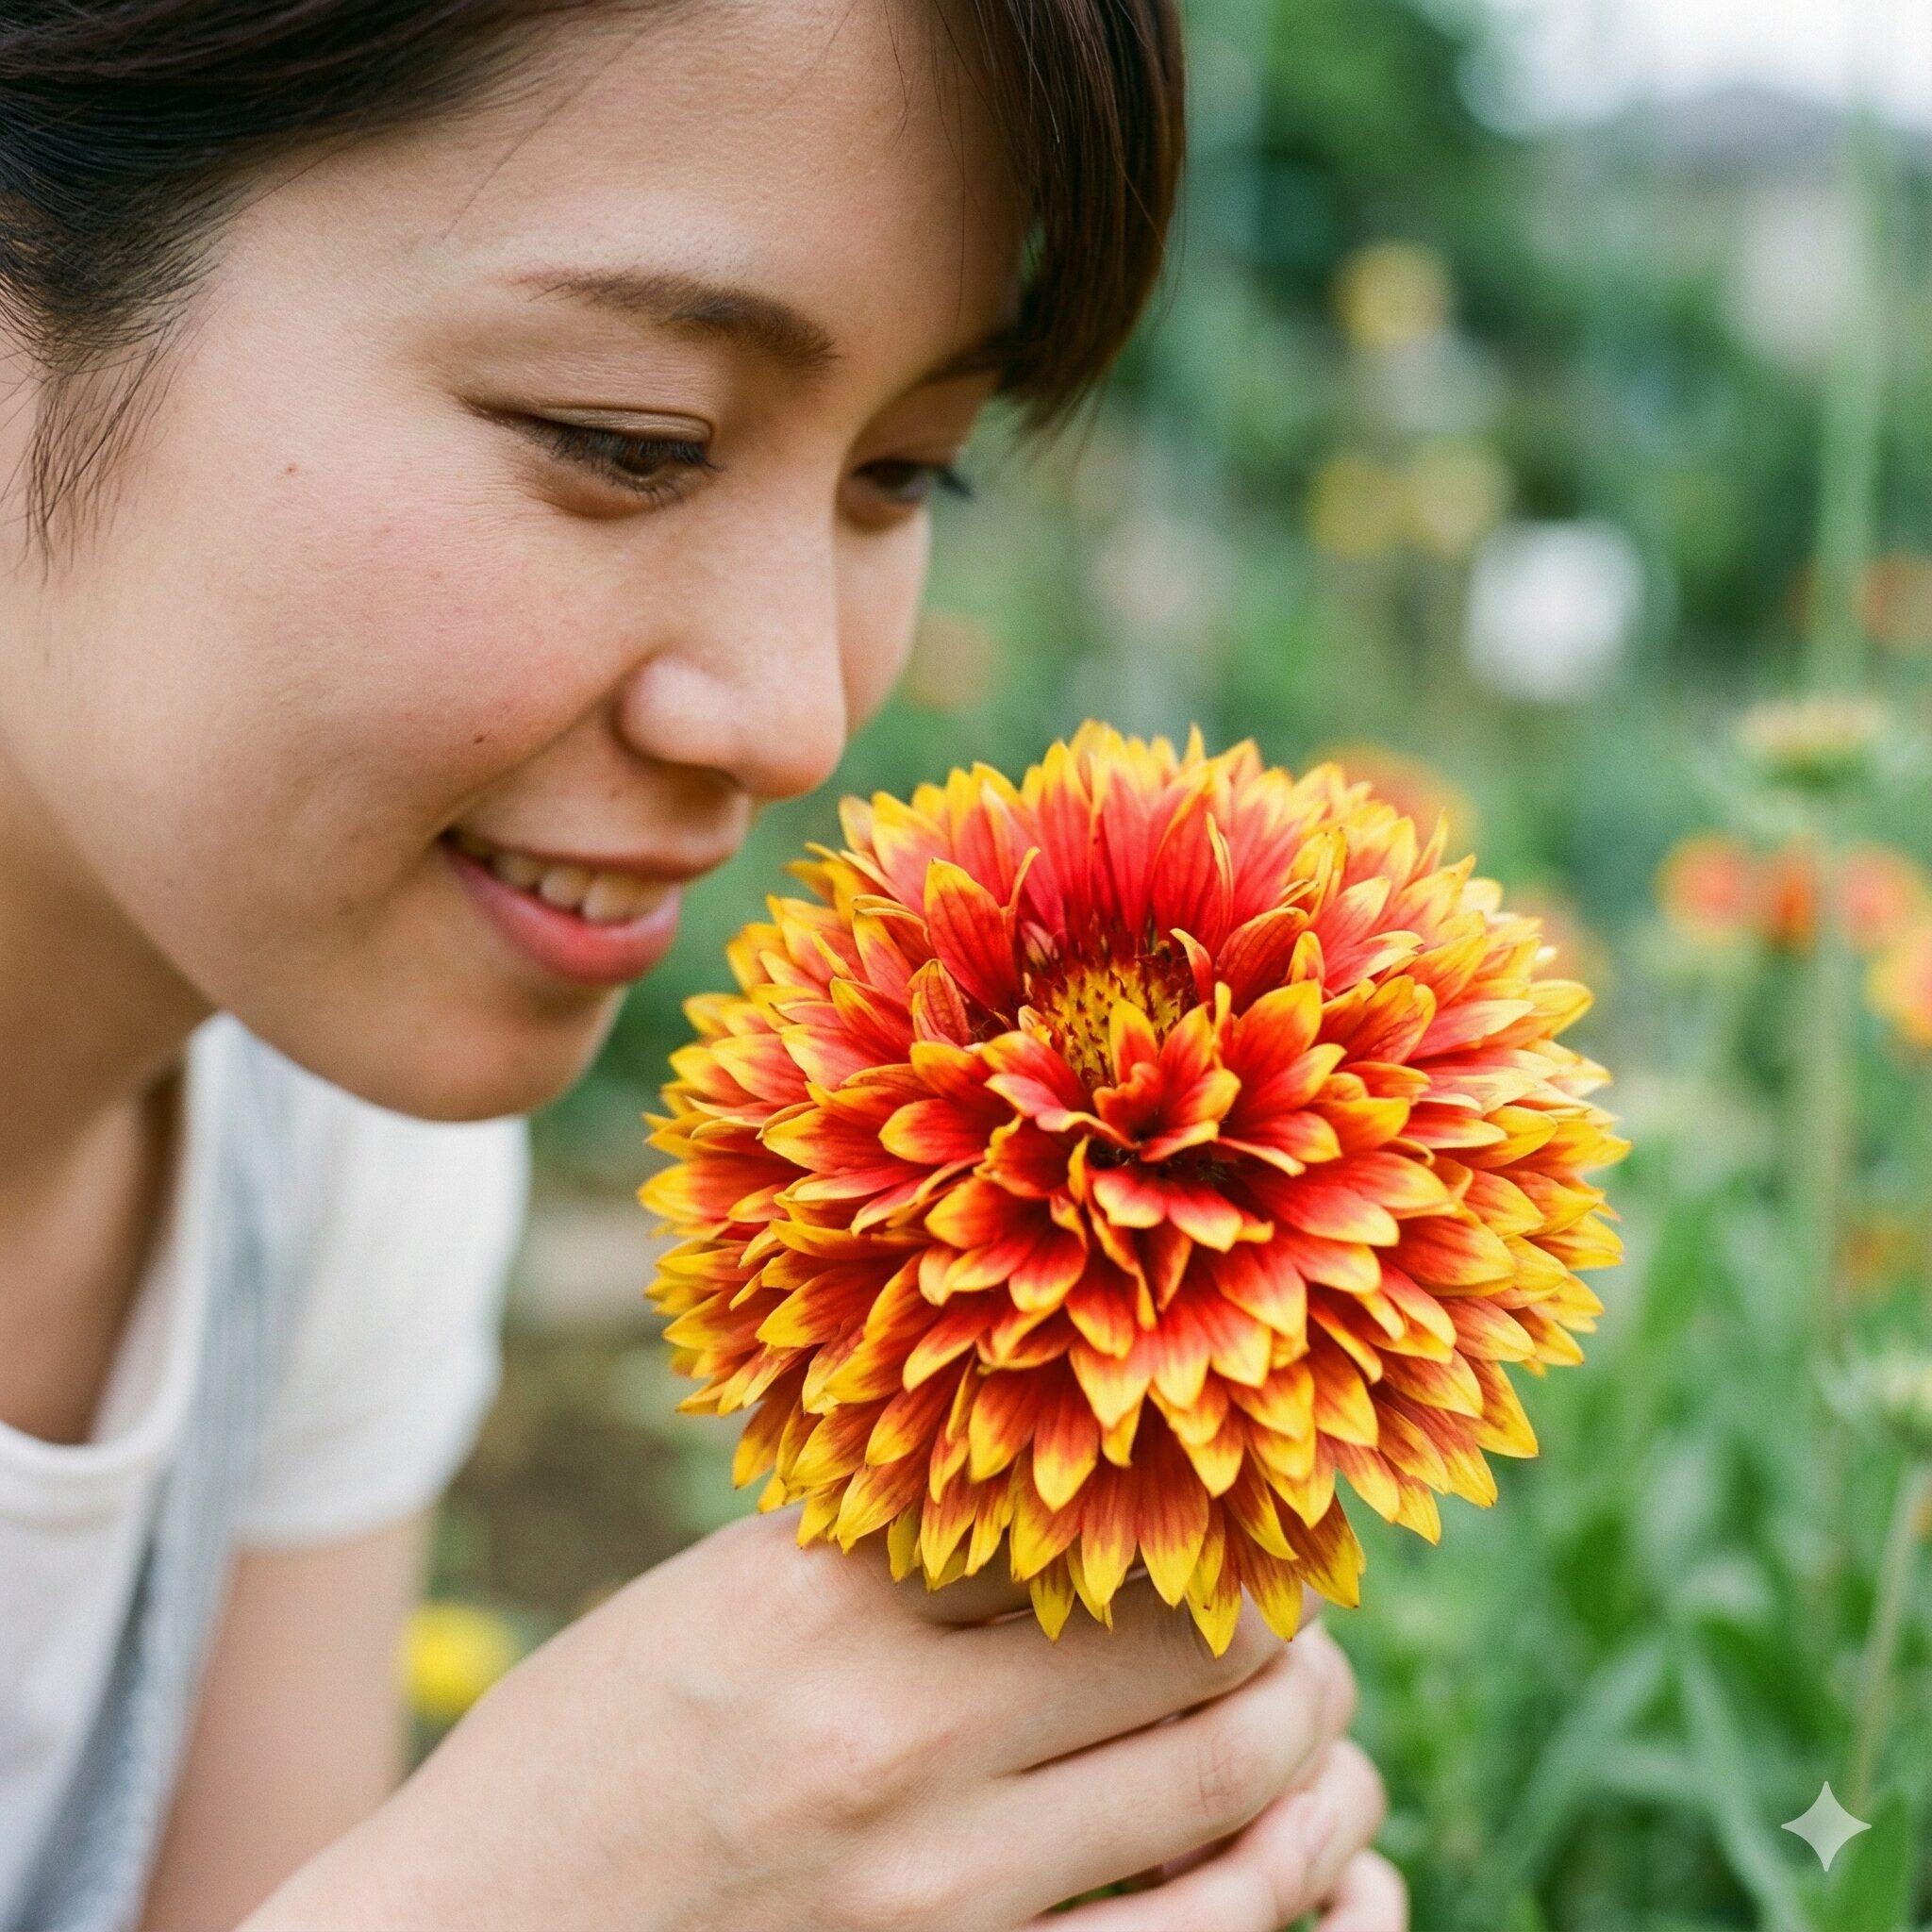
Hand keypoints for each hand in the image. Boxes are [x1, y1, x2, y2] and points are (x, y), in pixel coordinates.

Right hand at [246, 1506, 1403, 1931]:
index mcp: (829, 1599)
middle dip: (1288, 1635)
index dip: (1207, 1509)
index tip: (1250, 1506)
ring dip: (1320, 1764)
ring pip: (1230, 1812)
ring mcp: (936, 1901)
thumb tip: (1071, 1485)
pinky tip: (1332, 1870)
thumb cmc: (586, 1754)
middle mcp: (896, 1740)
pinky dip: (1304, 1904)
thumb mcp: (715, 1601)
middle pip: (1193, 1660)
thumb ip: (886, 1545)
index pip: (1093, 1519)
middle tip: (1307, 1625)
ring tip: (1331, 1738)